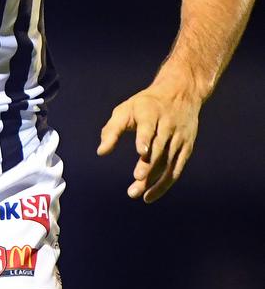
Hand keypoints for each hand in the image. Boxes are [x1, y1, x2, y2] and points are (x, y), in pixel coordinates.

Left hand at [96, 79, 200, 202]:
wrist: (181, 93)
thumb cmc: (145, 105)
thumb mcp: (126, 109)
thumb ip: (112, 130)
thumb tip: (101, 152)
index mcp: (151, 111)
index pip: (149, 126)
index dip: (145, 138)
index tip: (140, 151)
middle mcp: (168, 124)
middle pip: (159, 148)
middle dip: (148, 164)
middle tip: (136, 179)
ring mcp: (179, 137)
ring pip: (168, 162)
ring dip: (153, 180)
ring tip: (135, 193)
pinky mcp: (187, 148)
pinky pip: (176, 170)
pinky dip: (164, 185)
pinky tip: (149, 195)